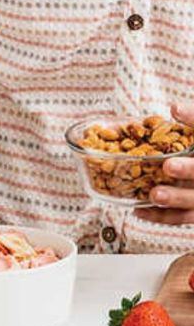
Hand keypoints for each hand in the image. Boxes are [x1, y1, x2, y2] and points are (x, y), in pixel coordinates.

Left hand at [136, 103, 193, 224]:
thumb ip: (193, 121)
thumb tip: (175, 108)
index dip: (193, 119)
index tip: (174, 109)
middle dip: (191, 169)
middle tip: (169, 166)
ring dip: (177, 199)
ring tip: (155, 195)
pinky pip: (183, 217)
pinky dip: (162, 216)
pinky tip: (138, 209)